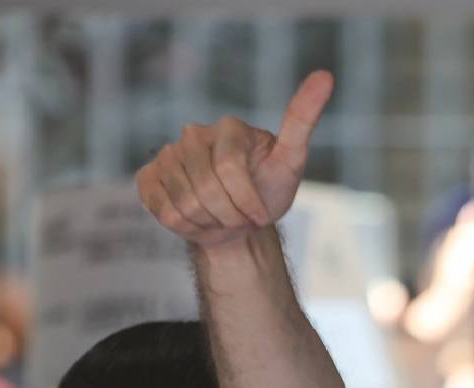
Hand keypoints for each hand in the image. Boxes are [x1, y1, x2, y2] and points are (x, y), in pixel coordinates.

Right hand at [136, 70, 334, 248]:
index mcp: (229, 127)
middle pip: (208, 190)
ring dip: (210, 222)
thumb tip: (325, 75)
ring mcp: (168, 155)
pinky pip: (164, 211)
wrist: (238, 221)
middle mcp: (194, 135)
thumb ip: (303, 119)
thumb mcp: (291, 159)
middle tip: (241, 217)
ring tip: (221, 216)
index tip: (261, 216)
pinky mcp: (148, 177)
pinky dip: (186, 225)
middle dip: (231, 216)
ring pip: (186, 204)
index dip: (248, 202)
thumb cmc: (267, 189)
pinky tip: (198, 217)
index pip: (231, 171)